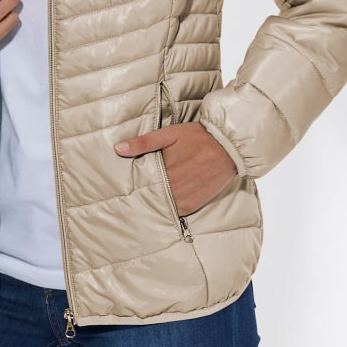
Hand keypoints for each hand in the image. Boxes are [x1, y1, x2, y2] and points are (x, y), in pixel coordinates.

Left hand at [115, 122, 236, 215]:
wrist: (228, 146)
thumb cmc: (197, 137)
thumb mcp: (169, 134)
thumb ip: (143, 143)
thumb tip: (118, 149)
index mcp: (164, 170)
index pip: (140, 183)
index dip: (131, 184)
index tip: (121, 186)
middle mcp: (174, 188)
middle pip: (150, 196)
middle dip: (141, 194)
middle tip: (129, 195)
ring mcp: (184, 199)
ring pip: (161, 205)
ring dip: (155, 202)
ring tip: (146, 198)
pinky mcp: (194, 205)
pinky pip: (176, 211)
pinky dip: (169, 207)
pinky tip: (164, 201)